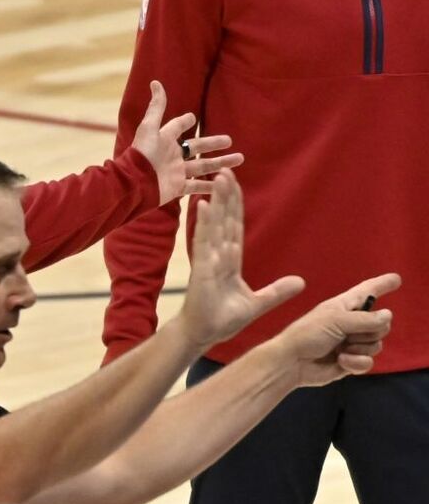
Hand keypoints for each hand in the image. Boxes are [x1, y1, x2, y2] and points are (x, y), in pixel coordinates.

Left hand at [131, 81, 244, 203]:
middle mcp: (173, 156)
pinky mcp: (177, 188)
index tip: (194, 118)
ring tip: (239, 159)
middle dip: (213, 143)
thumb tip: (155, 82)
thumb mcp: (149, 127)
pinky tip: (223, 184)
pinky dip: (209, 186)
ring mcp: (176, 173)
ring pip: (203, 167)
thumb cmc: (141, 154)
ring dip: (220, 163)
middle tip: (229, 140)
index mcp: (166, 140)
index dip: (185, 122)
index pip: (178, 128)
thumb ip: (156, 107)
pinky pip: (196, 187)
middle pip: (197, 148)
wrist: (134, 184)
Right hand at [178, 169, 304, 350]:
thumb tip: (301, 282)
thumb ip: (277, 291)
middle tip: (225, 169)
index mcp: (230, 261)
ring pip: (215, 224)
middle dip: (226, 195)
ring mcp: (209, 260)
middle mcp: (218, 255)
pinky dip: (204, 224)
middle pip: (224, 219)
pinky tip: (205, 205)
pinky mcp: (201, 268)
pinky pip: (204, 242)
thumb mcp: (258, 303)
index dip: (235, 205)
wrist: (204, 334)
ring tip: (218, 178)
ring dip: (217, 201)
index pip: (234, 226)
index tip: (234, 184)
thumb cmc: (223, 320)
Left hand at [277, 274, 399, 385]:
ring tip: (341, 349)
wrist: (292, 363)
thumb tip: (388, 315)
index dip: (382, 285)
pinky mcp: (350, 362)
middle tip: (350, 335)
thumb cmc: (308, 334)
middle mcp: (351, 323)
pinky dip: (356, 362)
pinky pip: (368, 362)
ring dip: (360, 348)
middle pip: (381, 324)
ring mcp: (351, 343)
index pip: (368, 291)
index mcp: (345, 306)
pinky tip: (341, 361)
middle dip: (371, 331)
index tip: (396, 279)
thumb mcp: (336, 320)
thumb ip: (365, 319)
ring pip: (376, 345)